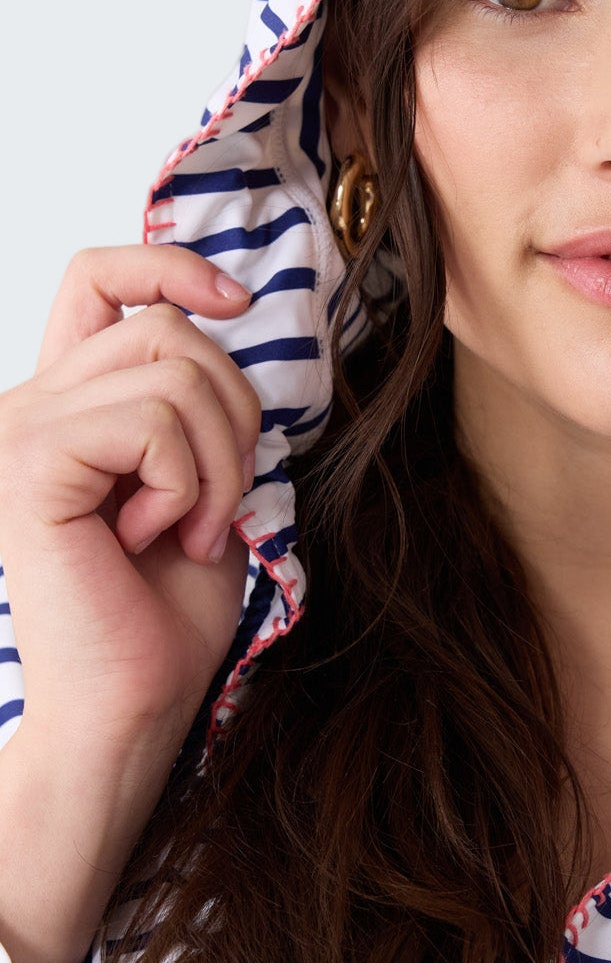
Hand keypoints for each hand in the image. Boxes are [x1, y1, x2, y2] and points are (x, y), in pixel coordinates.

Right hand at [0, 245, 259, 756]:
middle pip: (168, 326)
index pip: (98, 278)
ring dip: (218, 461)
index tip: (237, 302)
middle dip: (234, 413)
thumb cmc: (169, 604)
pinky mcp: (28, 461)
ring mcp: (19, 428)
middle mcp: (30, 402)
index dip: (170, 265)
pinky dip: (187, 484)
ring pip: (176, 369)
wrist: (135, 697)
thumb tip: (229, 325)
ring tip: (187, 528)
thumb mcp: (202, 479)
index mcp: (69, 402)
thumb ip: (197, 404)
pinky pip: (152, 421)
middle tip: (221, 498)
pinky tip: (155, 538)